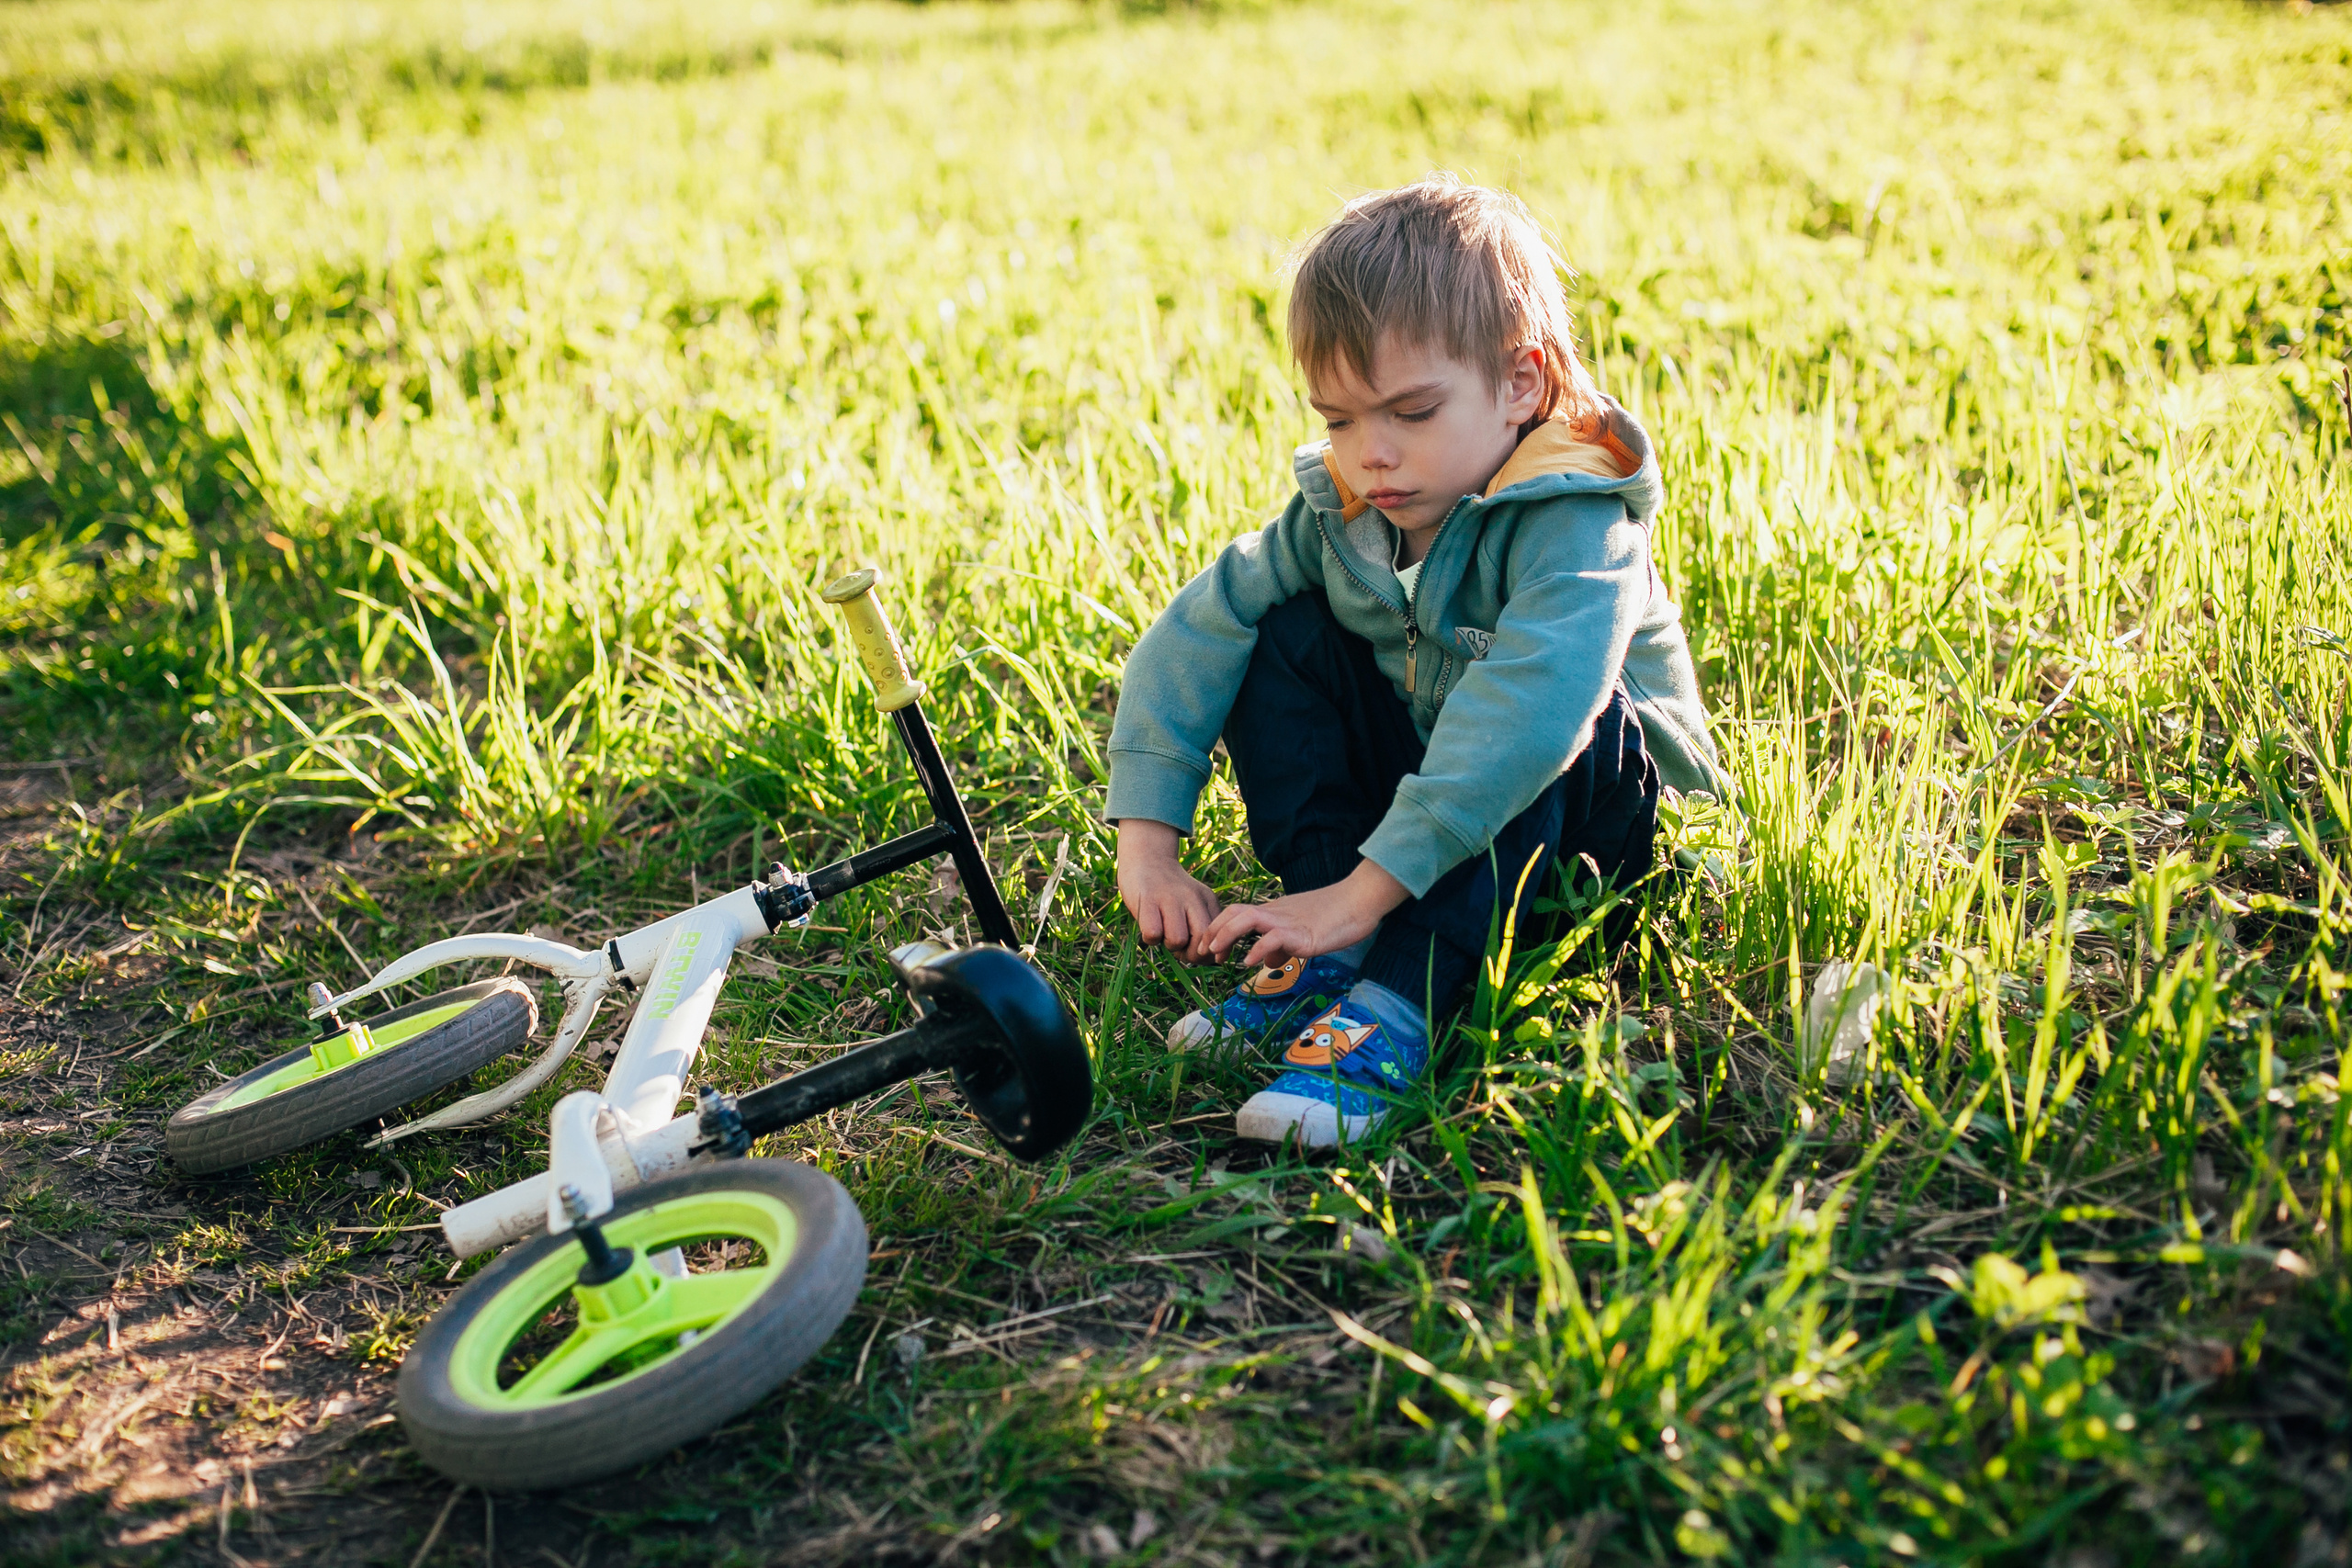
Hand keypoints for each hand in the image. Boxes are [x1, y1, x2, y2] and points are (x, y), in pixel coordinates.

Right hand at [1116, 819, 1221, 959]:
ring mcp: (1169, 898)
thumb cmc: (1171, 892)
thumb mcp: (1194, 903)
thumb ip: (1205, 928)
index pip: (1219, 937)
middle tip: (1179, 949)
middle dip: (1191, 955)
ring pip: (1177, 940)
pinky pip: (1153, 934)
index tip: (1196, 951)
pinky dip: (1150, 938)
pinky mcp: (1147, 901)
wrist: (1147, 858)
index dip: (1208, 953)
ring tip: (1162, 932)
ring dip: (1167, 945)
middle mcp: (1192, 898)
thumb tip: (1215, 960)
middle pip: (1202, 941)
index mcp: (1208, 900)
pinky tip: (1148, 925)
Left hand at [1202, 859, 1408, 971]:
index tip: (1209, 949)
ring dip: (1226, 935)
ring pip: (1246, 918)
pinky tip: (1249, 962)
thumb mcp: (1302, 934)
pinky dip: (1256, 950)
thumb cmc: (1336, 916)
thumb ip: (1282, 947)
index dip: (1218, 928)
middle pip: (1234, 912)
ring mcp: (1288, 922)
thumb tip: (1267, 962)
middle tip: (1203, 954)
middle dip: (1213, 932)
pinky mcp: (1303, 934)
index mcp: (1275, 912)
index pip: (1237, 913)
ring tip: (1217, 954)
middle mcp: (1276, 913)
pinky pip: (1273, 938)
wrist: (1361, 900)